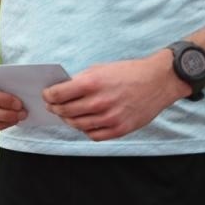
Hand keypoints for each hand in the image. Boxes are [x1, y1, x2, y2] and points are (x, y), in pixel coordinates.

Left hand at [42, 52, 184, 140]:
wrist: (158, 81)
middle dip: (55, 108)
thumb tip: (61, 91)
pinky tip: (85, 123)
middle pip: (65, 111)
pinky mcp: (121, 129)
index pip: (57, 95)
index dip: (48, 96)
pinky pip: (94, 135)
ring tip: (67, 115)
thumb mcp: (99, 69)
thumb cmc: (127, 72)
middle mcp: (99, 102)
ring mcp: (110, 118)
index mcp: (91, 83)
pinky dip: (86, 131)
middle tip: (52, 106)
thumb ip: (79, 81)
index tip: (46, 96)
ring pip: (78, 125)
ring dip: (68, 120)